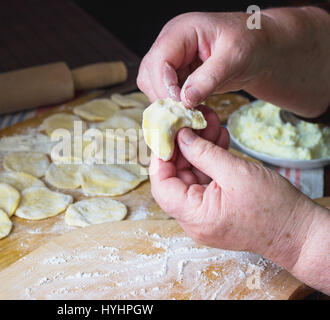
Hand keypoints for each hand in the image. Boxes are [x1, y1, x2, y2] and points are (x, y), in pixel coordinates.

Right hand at [137, 7, 329, 116]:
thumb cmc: (252, 42)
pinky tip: (191, 112)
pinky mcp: (177, 75)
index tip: (180, 105)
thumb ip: (210, 77)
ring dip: (167, 104)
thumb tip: (186, 99)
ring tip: (189, 114)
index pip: (158, 59)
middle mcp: (170, 44)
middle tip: (182, 114)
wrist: (261, 48)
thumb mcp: (235, 56)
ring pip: (153, 86)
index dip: (164, 85)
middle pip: (149, 74)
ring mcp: (172, 60)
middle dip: (163, 97)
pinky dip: (175, 106)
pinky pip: (165, 94)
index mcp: (181, 31)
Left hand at [149, 122, 329, 293]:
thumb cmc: (273, 208)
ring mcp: (205, 215)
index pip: (162, 186)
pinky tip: (217, 140)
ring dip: (199, 151)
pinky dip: (210, 161)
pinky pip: (205, 182)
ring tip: (209, 125)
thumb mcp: (235, 173)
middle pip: (176, 179)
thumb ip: (204, 153)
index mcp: (194, 216)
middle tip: (190, 122)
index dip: (161, 157)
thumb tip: (180, 137)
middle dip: (183, 148)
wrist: (300, 232)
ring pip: (191, 177)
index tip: (166, 133)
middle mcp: (194, 219)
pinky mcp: (216, 209)